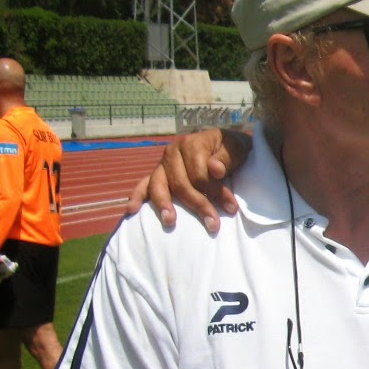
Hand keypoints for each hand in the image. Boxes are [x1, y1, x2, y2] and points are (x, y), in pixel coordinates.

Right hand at [125, 128, 250, 232]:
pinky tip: (131, 210)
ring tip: (170, 222)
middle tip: (213, 225)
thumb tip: (214, 169)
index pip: (200, 174)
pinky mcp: (158, 174)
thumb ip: (226, 158)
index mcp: (192, 144)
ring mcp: (163, 164)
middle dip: (198, 205)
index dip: (216, 192)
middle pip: (180, 183)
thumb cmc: (232, 149)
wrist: (224, 143)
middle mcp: (173, 152)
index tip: (232, 208)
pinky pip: (144, 185)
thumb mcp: (236, 148)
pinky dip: (136, 197)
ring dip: (163, 204)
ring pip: (158, 185)